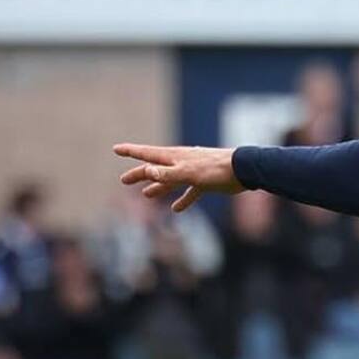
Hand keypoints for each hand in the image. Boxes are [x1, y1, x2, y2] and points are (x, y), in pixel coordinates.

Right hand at [113, 143, 241, 213]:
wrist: (242, 170)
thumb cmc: (215, 170)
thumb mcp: (188, 173)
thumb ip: (168, 174)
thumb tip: (147, 171)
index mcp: (174, 158)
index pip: (147, 154)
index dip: (131, 152)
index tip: (116, 149)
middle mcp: (181, 163)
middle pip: (155, 169)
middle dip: (140, 174)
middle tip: (124, 180)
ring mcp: (193, 172)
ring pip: (170, 181)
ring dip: (158, 188)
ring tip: (146, 195)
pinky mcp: (205, 182)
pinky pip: (190, 192)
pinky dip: (183, 200)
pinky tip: (177, 209)